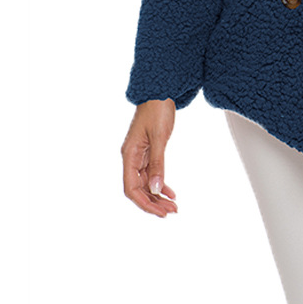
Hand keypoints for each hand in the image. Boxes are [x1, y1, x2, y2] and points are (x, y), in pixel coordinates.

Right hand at [122, 99, 178, 216]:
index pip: (131, 188)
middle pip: (138, 189)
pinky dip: (161, 184)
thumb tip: (157, 189)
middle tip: (171, 212)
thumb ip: (158, 163)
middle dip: (153, 203)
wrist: (160, 91)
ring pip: (146, 183)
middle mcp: (131, 157)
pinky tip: (171, 193)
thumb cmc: (157, 109)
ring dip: (158, 196)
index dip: (144, 203)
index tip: (160, 212)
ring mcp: (139, 155)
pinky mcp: (148, 151)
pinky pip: (152, 173)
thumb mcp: (159, 137)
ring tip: (173, 206)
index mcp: (129, 154)